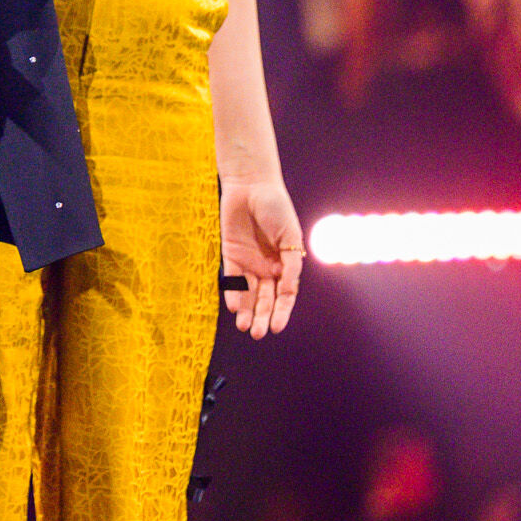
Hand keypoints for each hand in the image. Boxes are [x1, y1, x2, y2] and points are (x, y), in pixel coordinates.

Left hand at [222, 176, 304, 337]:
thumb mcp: (290, 238)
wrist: (252, 185)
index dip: (282, 312)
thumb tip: (288, 292)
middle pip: (265, 298)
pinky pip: (232, 277)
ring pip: (248, 293)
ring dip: (247, 310)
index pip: (284, 295)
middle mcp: (267, 267)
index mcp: (285, 264)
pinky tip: (234, 307)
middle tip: (258, 334)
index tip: (277, 328)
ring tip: (245, 327)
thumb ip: (290, 265)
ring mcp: (248, 261)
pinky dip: (233, 292)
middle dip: (262, 317)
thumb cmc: (276, 208)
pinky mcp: (230, 253)